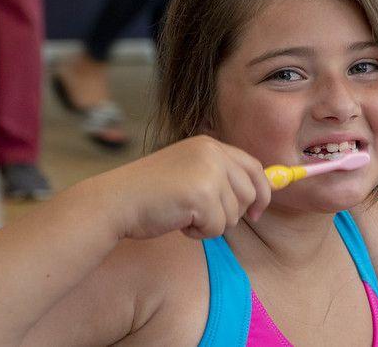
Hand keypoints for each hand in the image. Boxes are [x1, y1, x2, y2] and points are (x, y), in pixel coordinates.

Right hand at [99, 135, 270, 239]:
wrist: (116, 201)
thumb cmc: (150, 193)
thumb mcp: (188, 172)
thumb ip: (218, 177)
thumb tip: (257, 198)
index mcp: (210, 145)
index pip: (253, 166)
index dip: (262, 191)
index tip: (257, 212)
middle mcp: (213, 153)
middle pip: (250, 192)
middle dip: (234, 213)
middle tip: (206, 218)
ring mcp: (209, 172)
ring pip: (234, 214)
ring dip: (211, 224)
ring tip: (183, 215)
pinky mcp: (203, 195)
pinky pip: (218, 227)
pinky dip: (199, 233)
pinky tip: (178, 222)